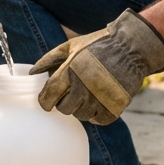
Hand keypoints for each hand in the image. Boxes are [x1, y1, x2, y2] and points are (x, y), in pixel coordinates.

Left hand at [31, 10, 163, 124]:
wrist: (131, 47)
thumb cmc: (98, 45)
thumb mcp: (71, 46)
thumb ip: (49, 59)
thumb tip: (32, 73)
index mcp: (70, 72)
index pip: (48, 97)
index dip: (45, 102)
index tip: (47, 101)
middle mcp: (83, 87)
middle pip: (64, 109)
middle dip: (65, 102)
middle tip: (72, 93)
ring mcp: (100, 99)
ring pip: (81, 115)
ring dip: (81, 107)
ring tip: (88, 94)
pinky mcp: (115, 106)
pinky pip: (99, 120)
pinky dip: (97, 114)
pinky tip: (99, 101)